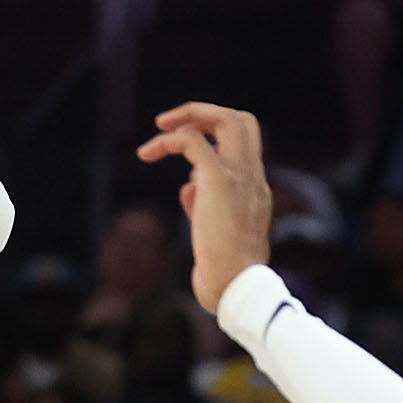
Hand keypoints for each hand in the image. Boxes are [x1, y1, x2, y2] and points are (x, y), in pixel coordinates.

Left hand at [135, 103, 273, 312]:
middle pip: (242, 120)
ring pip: (225, 119)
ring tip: (157, 129)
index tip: (189, 146)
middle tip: (171, 125)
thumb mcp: (216, 231)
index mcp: (256, 188)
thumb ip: (205, 204)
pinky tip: (146, 154)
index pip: (245, 143)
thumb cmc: (225, 271)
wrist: (235, 288)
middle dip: (205, 114)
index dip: (217, 135)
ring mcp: (238, 176)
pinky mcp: (217, 181)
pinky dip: (167, 141)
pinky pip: (191, 142)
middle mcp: (252, 176)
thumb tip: (188, 188)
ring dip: (188, 116)